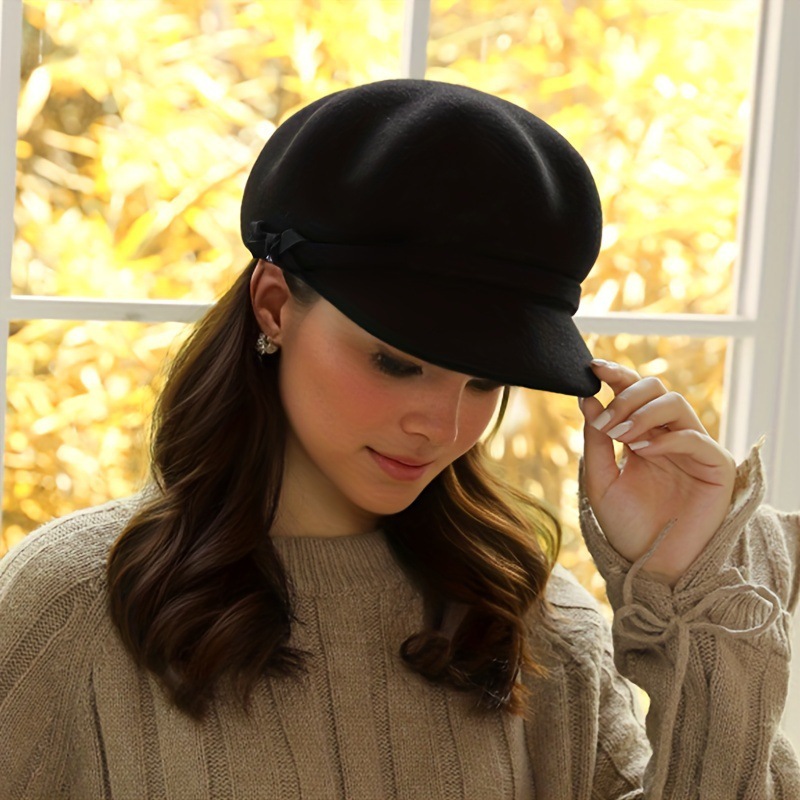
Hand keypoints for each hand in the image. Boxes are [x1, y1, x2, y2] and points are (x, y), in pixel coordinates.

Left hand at [579, 359, 736, 586]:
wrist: (650, 566)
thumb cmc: (627, 526)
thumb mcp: (601, 480)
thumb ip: (595, 441)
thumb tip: (587, 399)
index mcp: (642, 435)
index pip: (633, 392)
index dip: (616, 375)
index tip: (592, 368)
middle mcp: (668, 436)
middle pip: (655, 388)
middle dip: (625, 395)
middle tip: (605, 420)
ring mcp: (693, 448)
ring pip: (674, 403)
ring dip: (642, 413)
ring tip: (621, 436)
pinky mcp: (715, 466)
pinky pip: (694, 437)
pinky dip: (665, 438)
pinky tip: (643, 450)